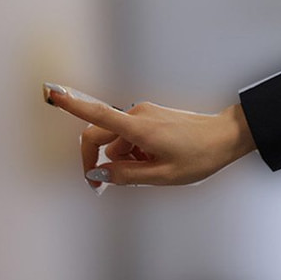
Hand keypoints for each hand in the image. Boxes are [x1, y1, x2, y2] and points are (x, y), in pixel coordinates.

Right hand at [43, 83, 256, 187]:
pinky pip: (130, 136)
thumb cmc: (201, 156)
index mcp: (139, 128)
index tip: (52, 93)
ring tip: (151, 172)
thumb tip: (97, 174)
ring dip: (121, 159)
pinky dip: (133, 152)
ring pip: (117, 140)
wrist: (228, 137)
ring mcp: (146, 114)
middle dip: (96, 160)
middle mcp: (138, 115)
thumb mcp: (163, 175)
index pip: (98, 115)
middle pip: (99, 135)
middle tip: (101, 186)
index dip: (72, 106)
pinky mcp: (152, 117)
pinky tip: (154, 162)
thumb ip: (126, 175)